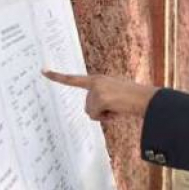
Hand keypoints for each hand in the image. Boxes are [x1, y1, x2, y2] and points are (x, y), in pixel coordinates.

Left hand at [43, 70, 157, 120]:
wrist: (145, 98)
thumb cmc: (134, 98)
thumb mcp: (116, 92)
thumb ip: (103, 96)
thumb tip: (94, 111)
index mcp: (98, 79)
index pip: (74, 79)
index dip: (57, 76)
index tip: (43, 71)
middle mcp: (95, 82)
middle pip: (87, 105)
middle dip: (99, 111)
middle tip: (116, 107)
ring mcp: (96, 90)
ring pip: (90, 111)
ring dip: (104, 114)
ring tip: (119, 108)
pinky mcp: (99, 98)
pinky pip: (95, 116)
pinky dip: (106, 117)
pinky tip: (117, 111)